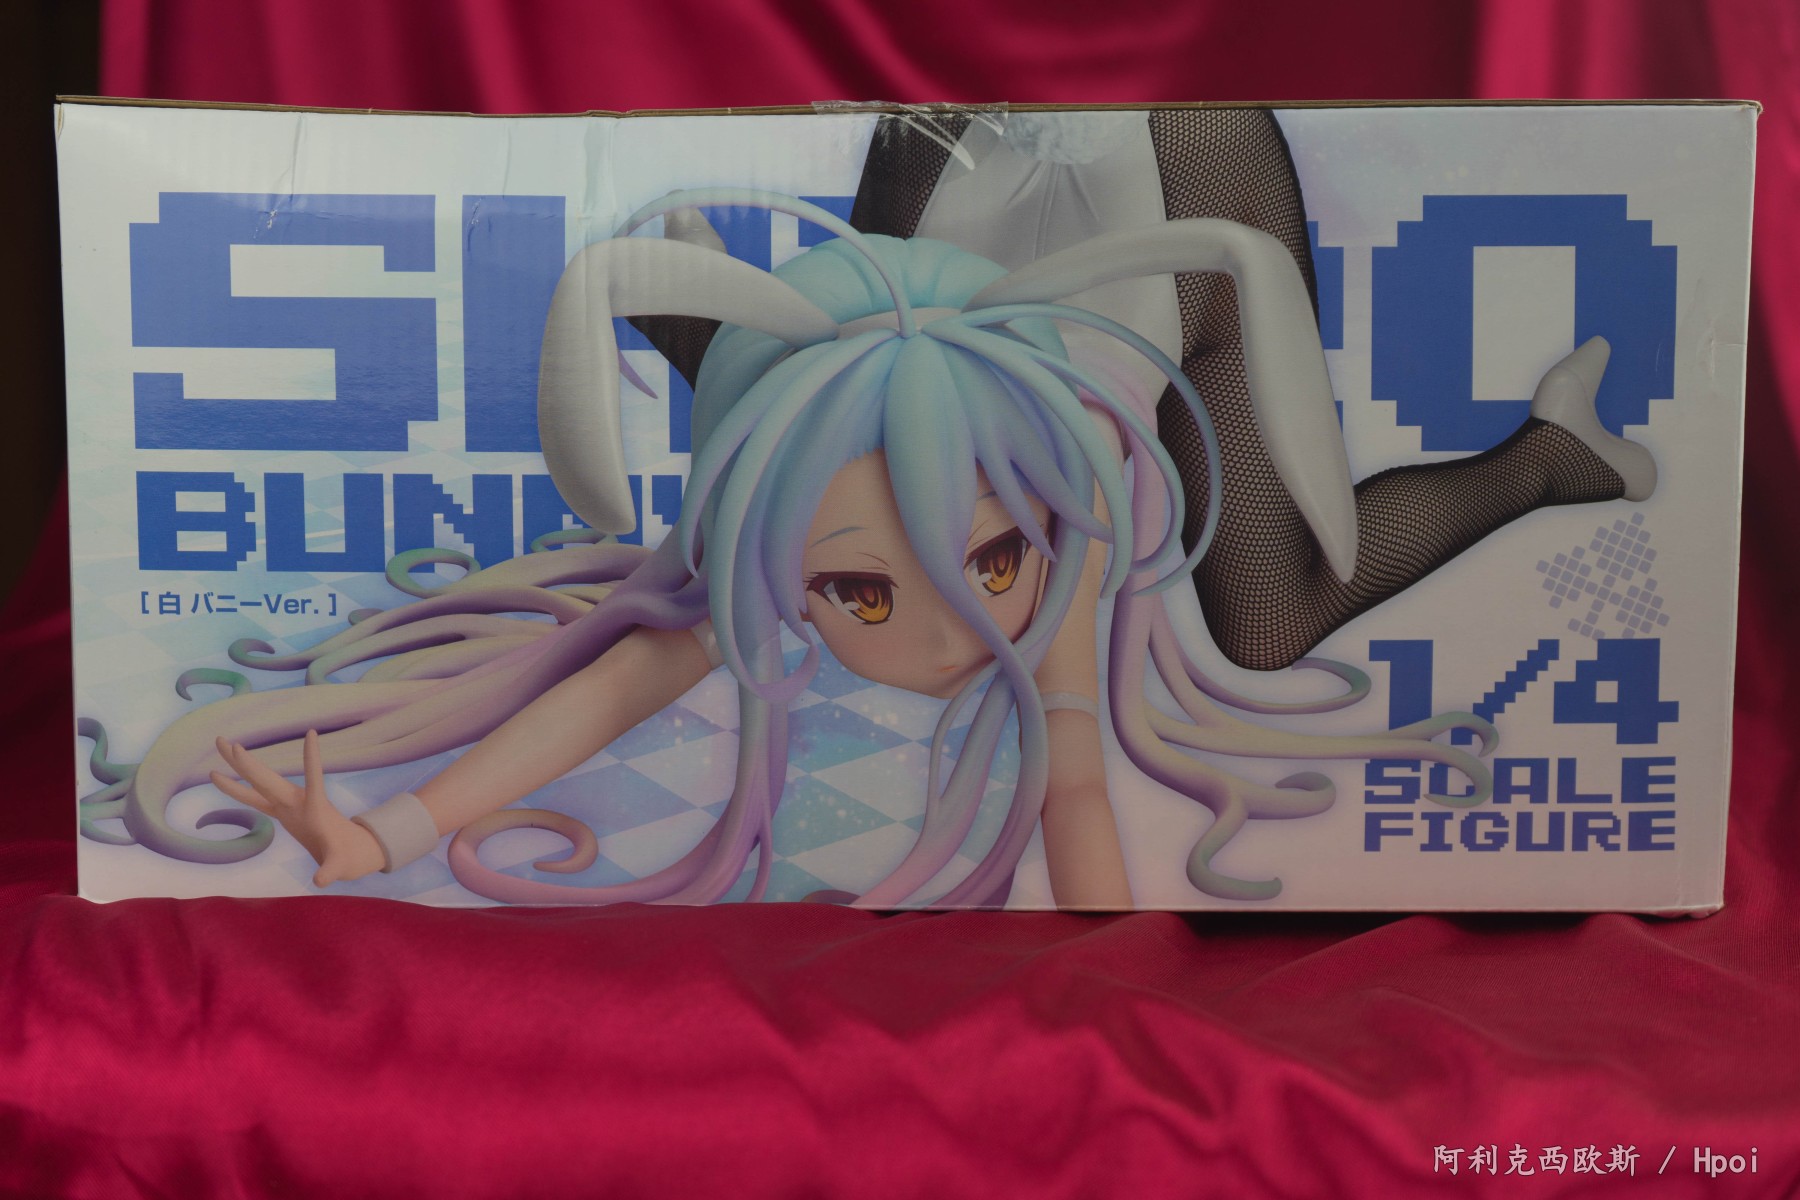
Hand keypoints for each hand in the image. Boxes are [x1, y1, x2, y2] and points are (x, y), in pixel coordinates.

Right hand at [211, 731, 384, 886]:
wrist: (349, 851)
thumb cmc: (346, 856)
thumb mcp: (339, 865)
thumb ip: (330, 871)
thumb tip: (320, 881)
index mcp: (315, 807)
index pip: (314, 777)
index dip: (312, 758)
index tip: (311, 733)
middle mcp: (297, 801)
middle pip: (267, 779)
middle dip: (247, 762)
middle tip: (224, 741)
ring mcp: (288, 805)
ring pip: (258, 783)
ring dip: (240, 765)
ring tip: (223, 743)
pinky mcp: (281, 812)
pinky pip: (253, 798)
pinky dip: (236, 789)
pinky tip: (218, 776)